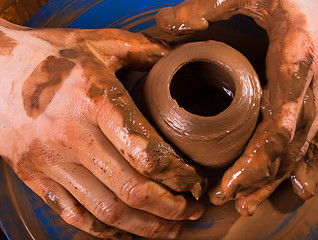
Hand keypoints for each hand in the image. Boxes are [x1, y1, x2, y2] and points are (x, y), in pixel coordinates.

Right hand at [0, 19, 205, 238]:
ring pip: (106, 211)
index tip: (195, 180)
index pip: (147, 152)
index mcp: (95, 101)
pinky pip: (74, 215)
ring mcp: (51, 162)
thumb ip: (143, 49)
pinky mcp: (35, 177)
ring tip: (170, 230)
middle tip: (192, 211)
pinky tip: (127, 231)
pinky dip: (105, 231)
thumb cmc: (49, 55)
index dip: (179, 174)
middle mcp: (73, 137)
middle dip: (170, 208)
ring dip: (145, 227)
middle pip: (132, 189)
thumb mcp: (99, 43)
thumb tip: (177, 56)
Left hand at [156, 0, 317, 214]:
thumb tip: (164, 23)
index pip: (277, 129)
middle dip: (257, 180)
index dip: (252, 164)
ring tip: (249, 202)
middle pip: (288, 150)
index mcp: (297, 60)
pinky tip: (296, 186)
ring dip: (277, 179)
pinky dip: (308, 166)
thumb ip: (207, 7)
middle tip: (225, 199)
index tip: (225, 185)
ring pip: (304, 151)